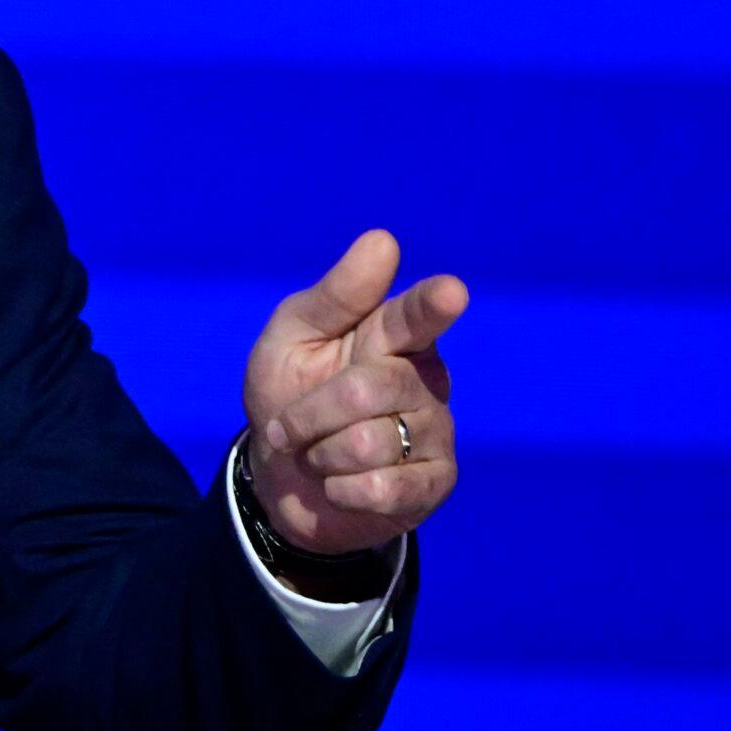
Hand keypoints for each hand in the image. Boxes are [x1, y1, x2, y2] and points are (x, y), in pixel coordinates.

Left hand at [241, 229, 466, 557]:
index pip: (416, 316)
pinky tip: (341, 485)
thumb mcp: (291, 339)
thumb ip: (334, 297)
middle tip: (288, 426)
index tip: (451, 292)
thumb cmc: (288, 392)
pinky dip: (341, 490)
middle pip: (367, 390)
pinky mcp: (434, 484)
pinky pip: (382, 489)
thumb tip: (383, 241)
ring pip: (370, 443)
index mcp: (390, 334)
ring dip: (320, 455)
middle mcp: (423, 378)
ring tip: (321, 454)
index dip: (431, 306)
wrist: (280, 475)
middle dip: (308, 414)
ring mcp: (435, 432)